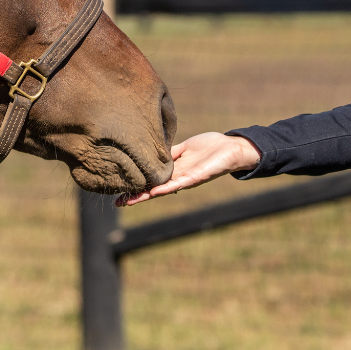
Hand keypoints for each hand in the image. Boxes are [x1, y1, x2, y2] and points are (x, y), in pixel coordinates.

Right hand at [117, 132, 260, 205]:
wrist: (231, 147)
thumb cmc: (210, 146)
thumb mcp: (185, 147)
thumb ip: (170, 151)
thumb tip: (153, 150)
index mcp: (174, 170)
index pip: (152, 179)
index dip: (137, 185)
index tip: (120, 190)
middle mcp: (178, 178)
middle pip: (154, 189)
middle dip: (137, 196)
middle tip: (119, 202)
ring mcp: (186, 179)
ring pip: (163, 189)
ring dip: (147, 196)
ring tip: (131, 201)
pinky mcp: (196, 177)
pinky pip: (179, 183)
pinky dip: (167, 188)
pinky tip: (155, 192)